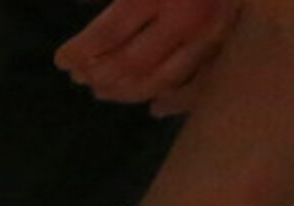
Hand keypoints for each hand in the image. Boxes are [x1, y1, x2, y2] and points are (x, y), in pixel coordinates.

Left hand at [55, 0, 237, 111]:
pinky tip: (155, 108)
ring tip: (104, 91)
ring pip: (163, 80)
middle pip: (134, 62)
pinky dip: (176, 100)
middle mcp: (188, 17)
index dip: (82, 49)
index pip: (110, 30)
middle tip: (80, 79)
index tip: (62, 61)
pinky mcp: (230, 43)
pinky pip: (200, 84)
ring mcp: (212, 35)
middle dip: (102, 74)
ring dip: (129, 91)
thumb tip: (81, 7)